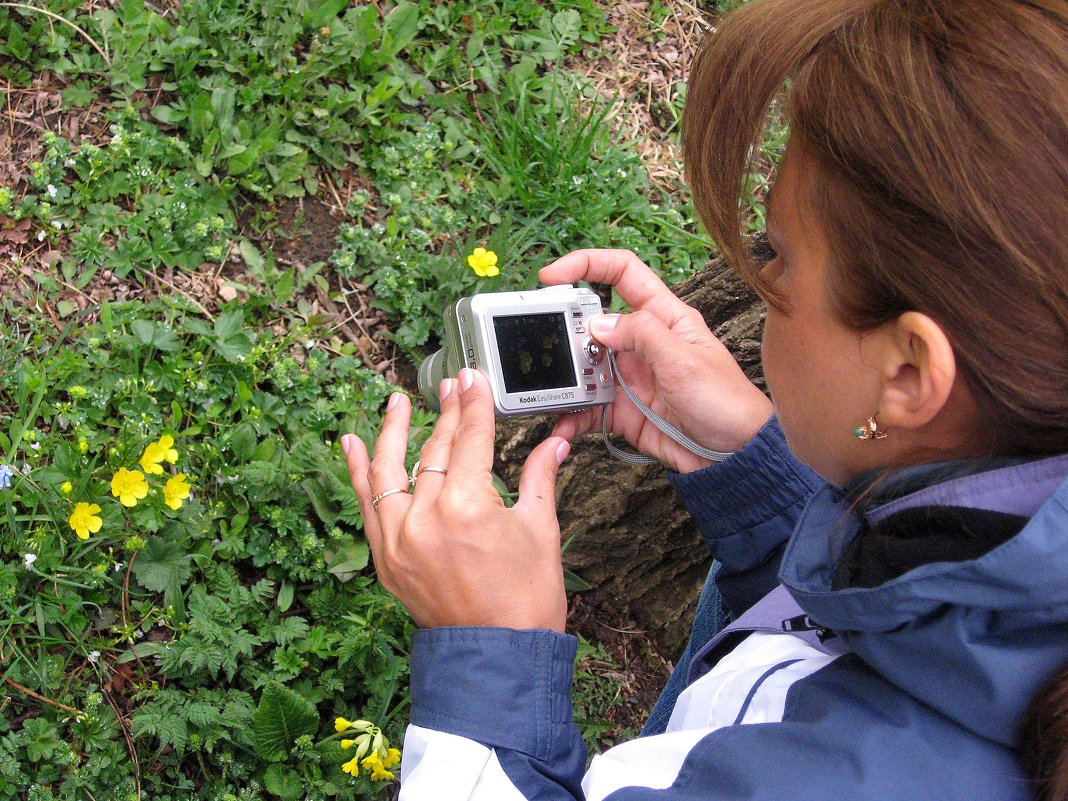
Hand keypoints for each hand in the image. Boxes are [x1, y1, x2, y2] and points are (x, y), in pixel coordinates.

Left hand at [341, 368, 570, 631]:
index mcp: (467, 507)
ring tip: (395, 401)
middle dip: (446, 414)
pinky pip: (366, 506)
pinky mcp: (385, 559)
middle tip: (452, 387)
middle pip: (434, 450)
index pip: (470, 439)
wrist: (499, 657)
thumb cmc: (526, 601)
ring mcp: (399, 539)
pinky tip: (351, 443)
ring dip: (391, 431)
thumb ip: (539, 478)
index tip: (472, 380)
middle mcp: (425, 518)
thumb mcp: (539, 531)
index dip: (474, 405)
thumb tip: (554, 443)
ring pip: (390, 470)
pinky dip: (356, 473)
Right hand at [540, 249, 771, 472]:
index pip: (623, 273)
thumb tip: (598, 322)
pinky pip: (586, 407)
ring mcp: (629, 376)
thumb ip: (642, 333)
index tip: (553, 276)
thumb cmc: (724, 402)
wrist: (732, 456)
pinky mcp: (621, 409)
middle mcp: (642, 343)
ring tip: (553, 388)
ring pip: (582, 366)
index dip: (587, 264)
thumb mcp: (684, 359)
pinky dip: (571, 415)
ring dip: (565, 377)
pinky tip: (563, 423)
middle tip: (549, 344)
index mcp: (663, 317)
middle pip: (591, 321)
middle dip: (566, 329)